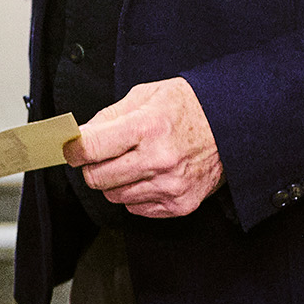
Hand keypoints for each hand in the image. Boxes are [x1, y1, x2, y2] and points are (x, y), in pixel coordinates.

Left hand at [63, 77, 223, 218]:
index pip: (91, 148)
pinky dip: (135, 193)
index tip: (71, 148)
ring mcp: (170, 185)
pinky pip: (136, 208)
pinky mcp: (179, 204)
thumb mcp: (146, 95)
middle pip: (97, 178)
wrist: (232, 124)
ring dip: (115, 180)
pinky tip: (150, 174)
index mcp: (147, 126)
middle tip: (103, 154)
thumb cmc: (188, 106)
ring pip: (114, 196)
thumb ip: (108, 116)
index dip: (73, 149)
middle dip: (92, 166)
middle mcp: (158, 159)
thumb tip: (79, 136)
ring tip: (134, 161)